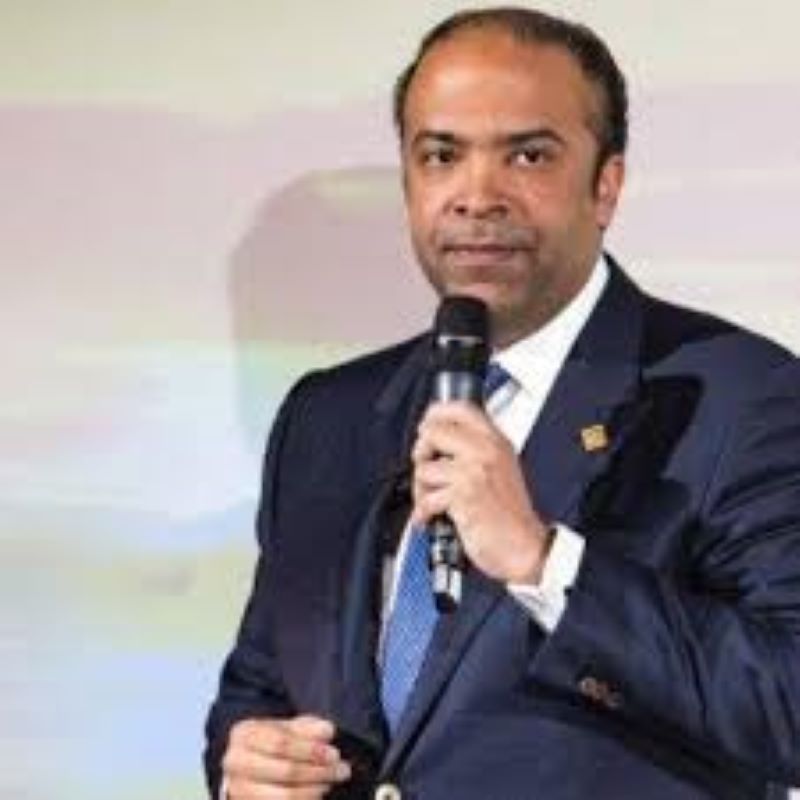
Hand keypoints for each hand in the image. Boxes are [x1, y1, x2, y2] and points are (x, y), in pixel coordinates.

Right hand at [223, 715, 350, 798]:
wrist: (252, 763)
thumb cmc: (274, 742)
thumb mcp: (290, 727)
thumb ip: (310, 727)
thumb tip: (327, 731)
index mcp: (244, 734)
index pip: (281, 743)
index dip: (310, 750)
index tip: (334, 754)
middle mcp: (234, 762)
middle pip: (284, 771)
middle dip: (318, 772)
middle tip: (343, 770)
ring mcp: (237, 789)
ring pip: (284, 796)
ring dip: (314, 790)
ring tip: (331, 782)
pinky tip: (318, 793)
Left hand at [412, 401, 551, 583]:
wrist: (525, 547)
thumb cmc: (511, 514)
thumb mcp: (502, 468)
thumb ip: (476, 450)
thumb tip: (439, 438)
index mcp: (496, 442)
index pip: (461, 408)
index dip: (436, 414)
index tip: (427, 425)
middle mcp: (486, 451)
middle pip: (433, 432)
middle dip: (421, 453)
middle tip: (427, 468)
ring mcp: (473, 472)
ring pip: (424, 467)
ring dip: (421, 488)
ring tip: (433, 499)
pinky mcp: (462, 495)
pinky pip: (426, 496)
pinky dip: (423, 511)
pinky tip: (432, 516)